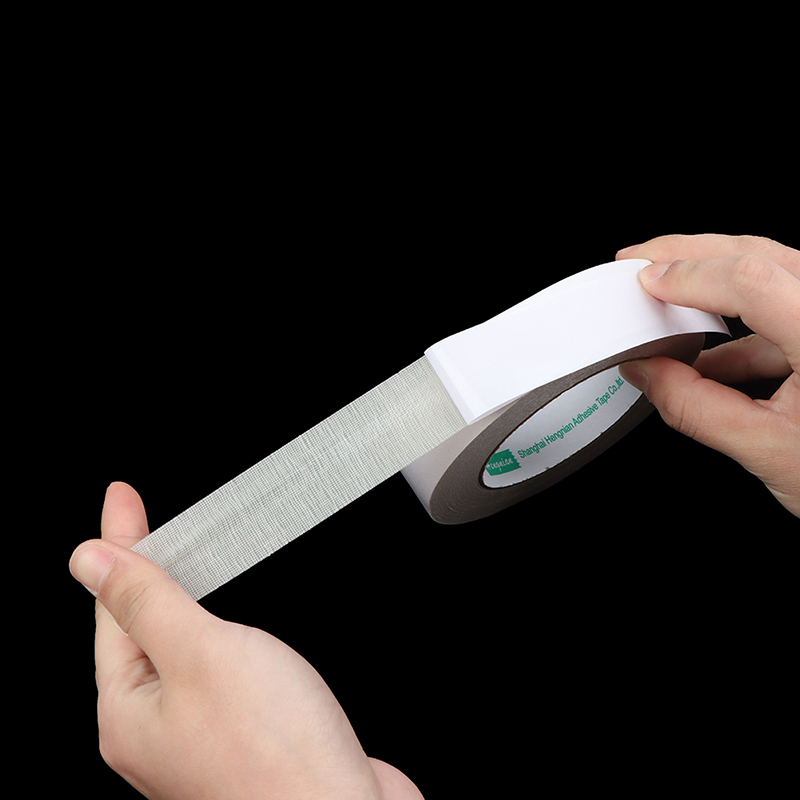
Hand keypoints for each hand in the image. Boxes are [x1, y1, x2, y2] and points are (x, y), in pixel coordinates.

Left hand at [69, 481, 423, 798]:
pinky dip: (222, 636)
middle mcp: (159, 731)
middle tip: (140, 520)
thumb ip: (147, 602)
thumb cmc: (276, 755)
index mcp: (129, 712)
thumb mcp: (200, 653)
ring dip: (182, 604)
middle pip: (139, 630)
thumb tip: (91, 561)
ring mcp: (203, 737)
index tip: (120, 499)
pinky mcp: (248, 737)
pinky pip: (220, 672)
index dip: (120, 544)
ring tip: (175, 565)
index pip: (113, 606)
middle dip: (142, 573)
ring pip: (181, 653)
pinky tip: (229, 628)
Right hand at [616, 234, 799, 517]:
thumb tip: (647, 374)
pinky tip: (710, 359)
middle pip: (762, 255)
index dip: (687, 275)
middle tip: (645, 261)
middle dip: (694, 254)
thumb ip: (694, 407)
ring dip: (715, 291)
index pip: (748, 279)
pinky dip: (743, 326)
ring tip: (668, 313)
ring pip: (774, 277)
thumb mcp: (768, 451)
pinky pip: (788, 310)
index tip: (643, 282)